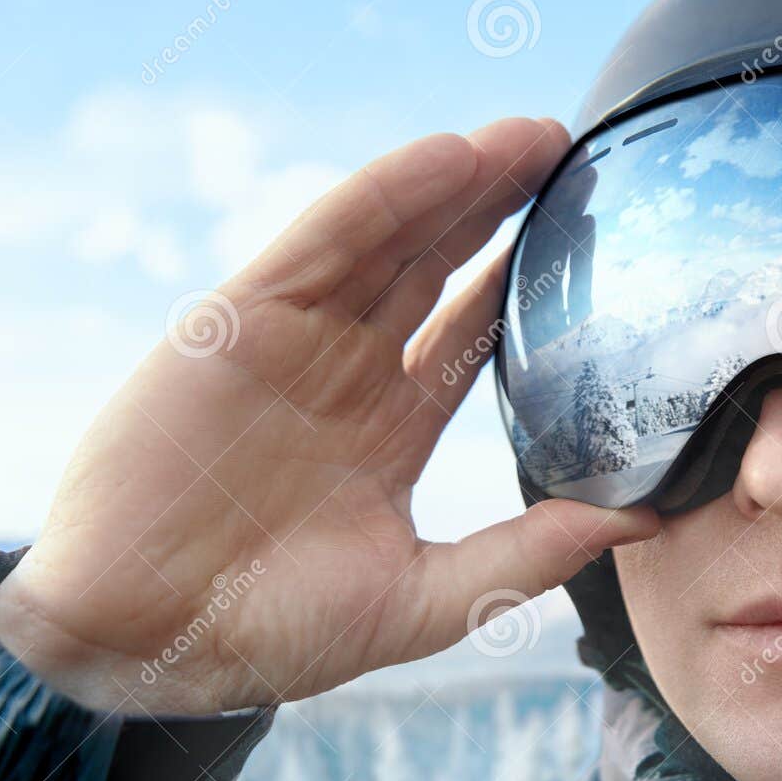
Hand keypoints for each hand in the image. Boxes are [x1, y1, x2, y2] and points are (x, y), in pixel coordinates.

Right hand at [0, 118, 657, 715]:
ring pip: (391, 241)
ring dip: (460, 185)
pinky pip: (324, 240)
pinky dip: (386, 195)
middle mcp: (346, 376)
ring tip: (534, 137)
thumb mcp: (424, 599)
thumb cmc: (272, 634)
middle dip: (502, 212)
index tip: (596, 246)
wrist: (142, 642)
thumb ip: (528, 553)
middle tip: (574, 157)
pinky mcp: (240, 320)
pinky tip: (452, 157)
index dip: (525, 287)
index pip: (471, 338)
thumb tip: (639, 521)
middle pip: (438, 271)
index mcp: (388, 433)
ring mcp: (295, 342)